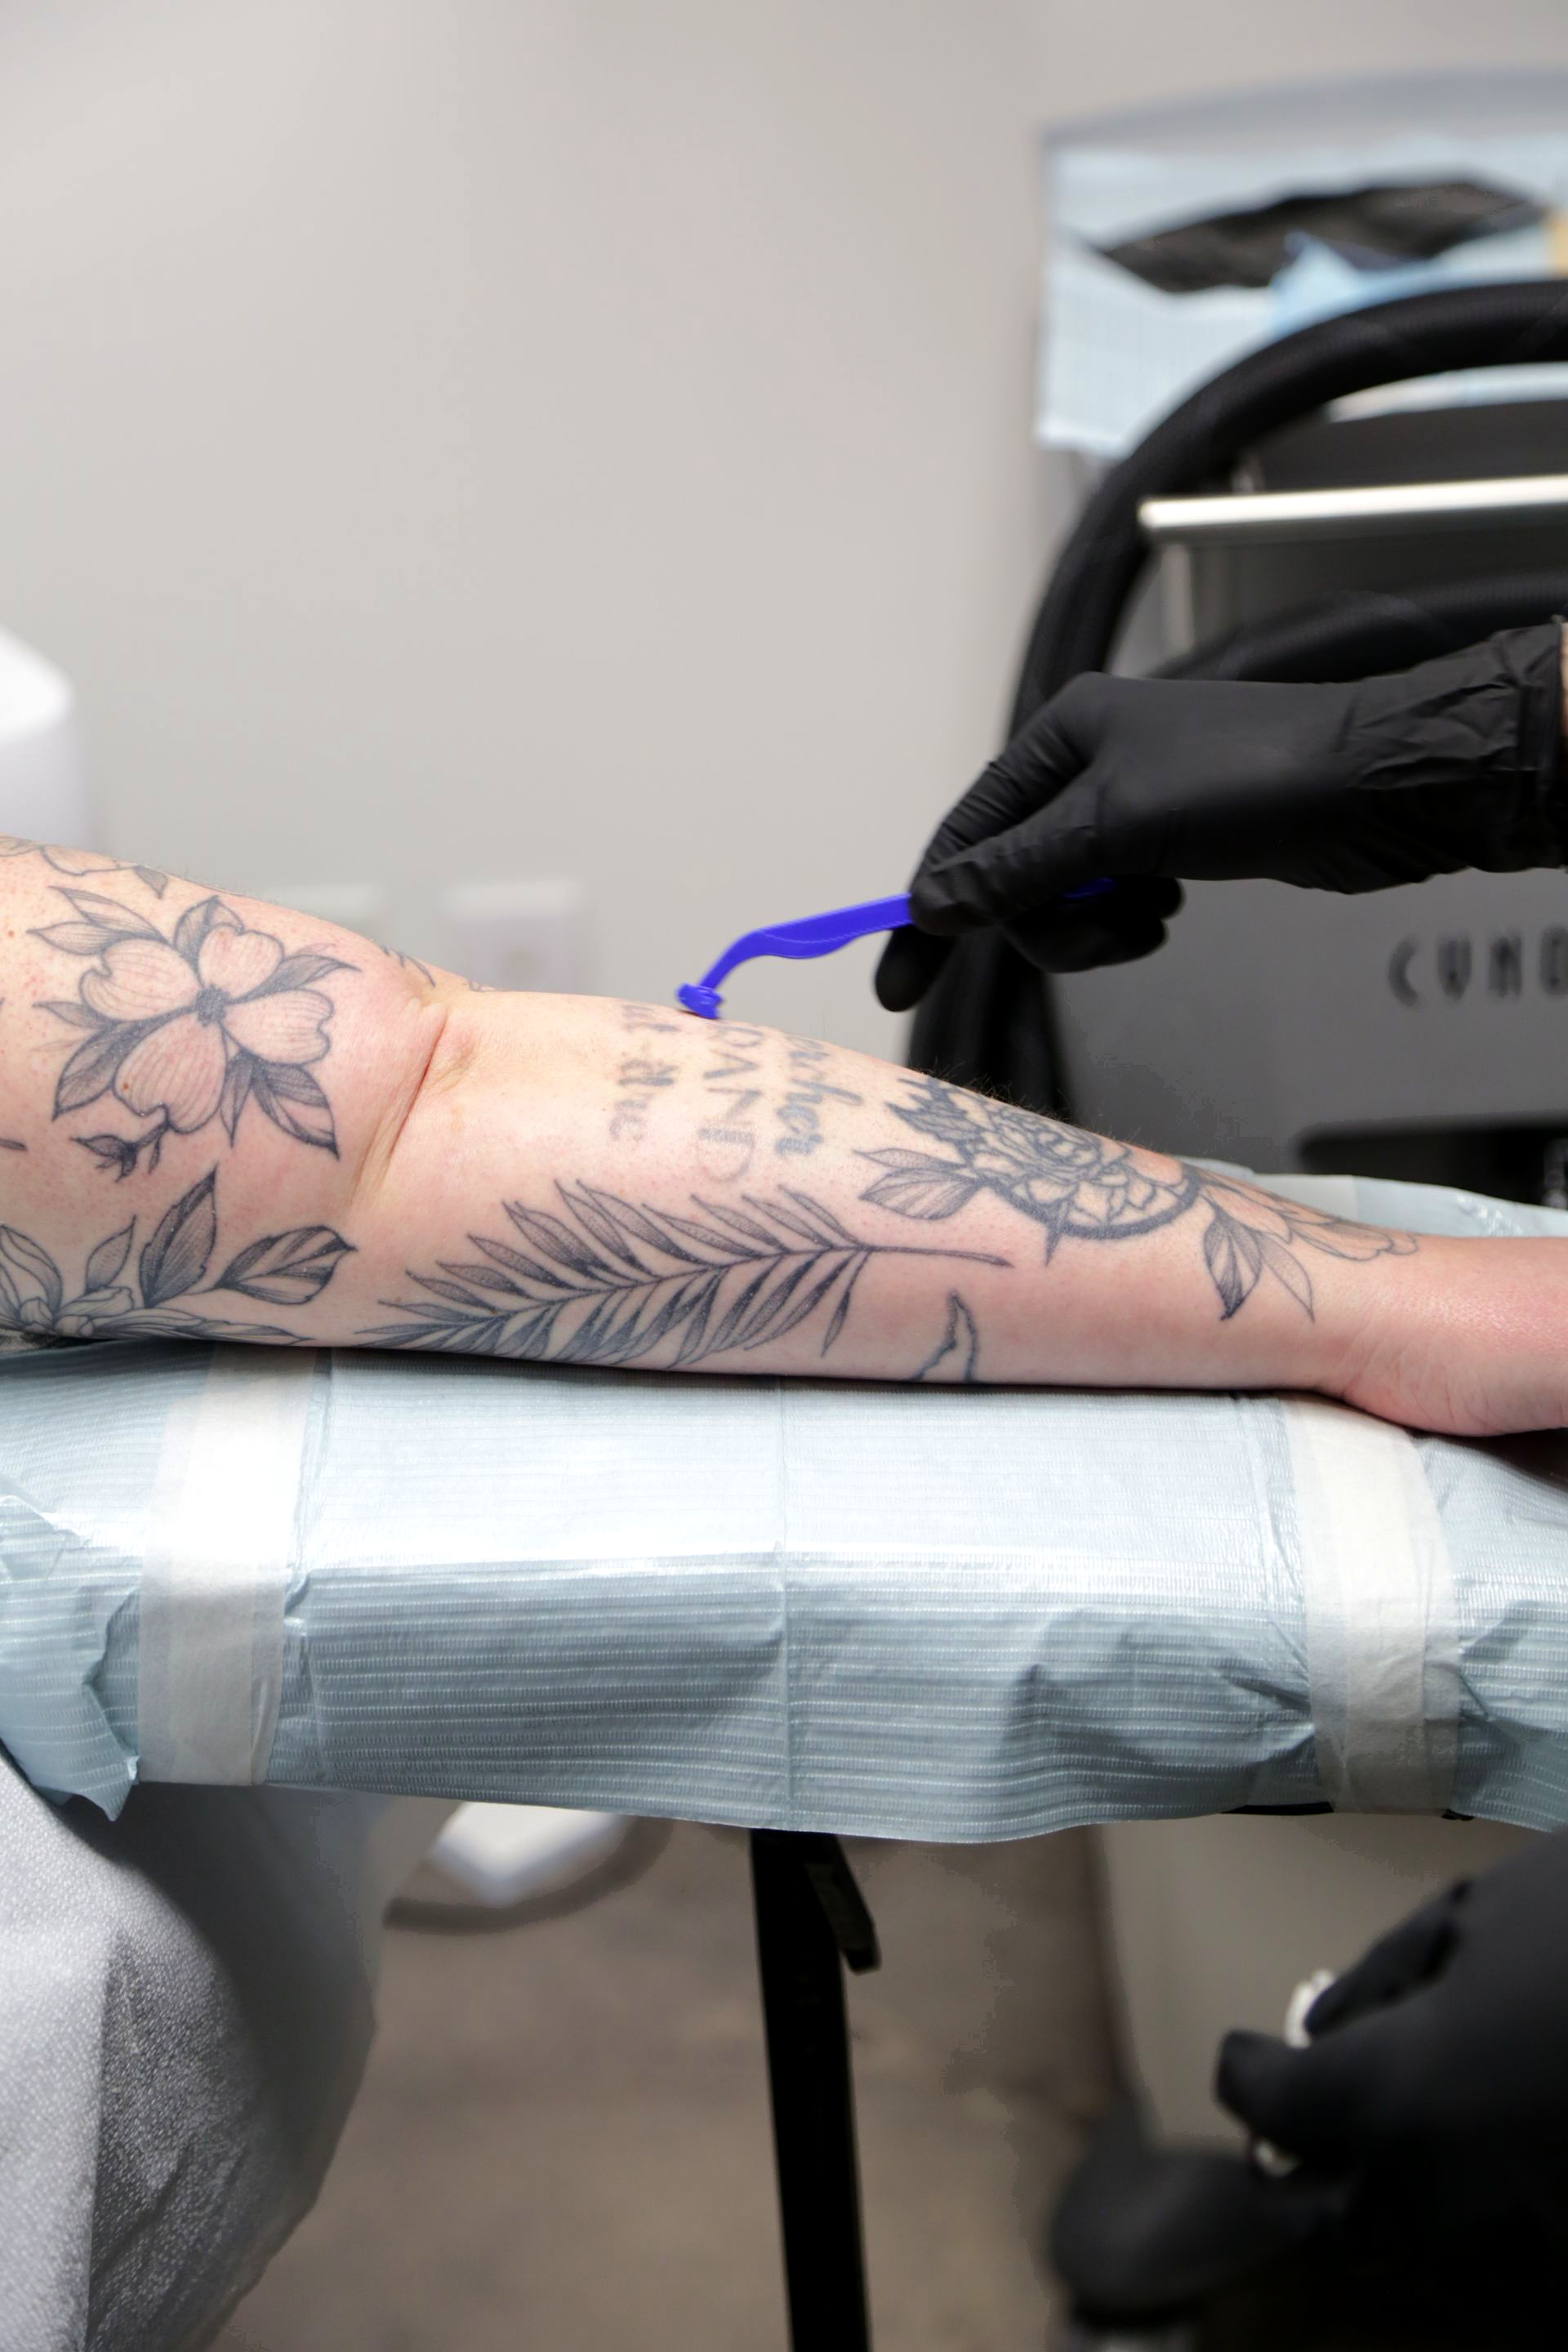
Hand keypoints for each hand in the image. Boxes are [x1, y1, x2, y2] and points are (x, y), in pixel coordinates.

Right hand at [876, 622, 1564, 1008]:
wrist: (1375, 788)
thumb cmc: (1249, 783)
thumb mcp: (1117, 827)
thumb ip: (1017, 870)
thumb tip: (930, 906)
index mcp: (1061, 733)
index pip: (965, 833)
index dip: (930, 911)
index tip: (900, 986)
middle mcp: (1087, 762)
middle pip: (1012, 876)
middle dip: (1047, 924)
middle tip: (1106, 939)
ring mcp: (1130, 804)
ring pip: (1064, 898)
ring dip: (1096, 930)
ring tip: (1154, 921)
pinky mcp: (1171, 844)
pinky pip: (1112, 903)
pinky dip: (1132, 923)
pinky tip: (1175, 910)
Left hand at [1053, 1829, 1567, 2323]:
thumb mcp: (1474, 1915)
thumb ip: (1378, 1978)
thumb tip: (1313, 2025)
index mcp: (1391, 2100)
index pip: (1270, 2106)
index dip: (1245, 2072)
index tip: (1241, 2054)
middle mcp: (1436, 2198)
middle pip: (1323, 2222)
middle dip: (1296, 2174)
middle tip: (1287, 2129)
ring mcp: (1516, 2248)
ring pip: (1408, 2261)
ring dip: (1378, 2213)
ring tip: (1377, 2154)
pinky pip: (1496, 2277)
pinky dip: (1467, 2240)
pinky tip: (1475, 2186)